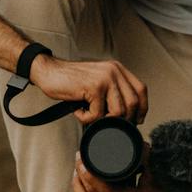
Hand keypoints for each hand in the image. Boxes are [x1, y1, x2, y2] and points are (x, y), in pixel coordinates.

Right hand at [30, 54, 147, 124]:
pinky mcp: (94, 87)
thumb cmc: (71, 81)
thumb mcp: (98, 82)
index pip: (141, 90)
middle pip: (133, 103)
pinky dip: (86, 118)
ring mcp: (105, 78)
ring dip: (103, 120)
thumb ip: (113, 92)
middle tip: (107, 122)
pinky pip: (98, 114)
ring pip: (118, 111)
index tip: (136, 120)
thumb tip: (128, 116)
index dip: (142, 108)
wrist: (49, 72)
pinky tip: (78, 111)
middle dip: (123, 119)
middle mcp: (114, 71)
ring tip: (88, 114)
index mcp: (118, 69)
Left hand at [72, 153, 191, 191]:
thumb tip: (135, 141)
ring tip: (78, 171)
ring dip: (78, 190)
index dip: (87, 173)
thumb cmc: (165, 187)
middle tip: (78, 160)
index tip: (82, 157)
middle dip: (79, 178)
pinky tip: (82, 186)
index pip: (101, 189)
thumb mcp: (156, 169)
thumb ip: (145, 155)